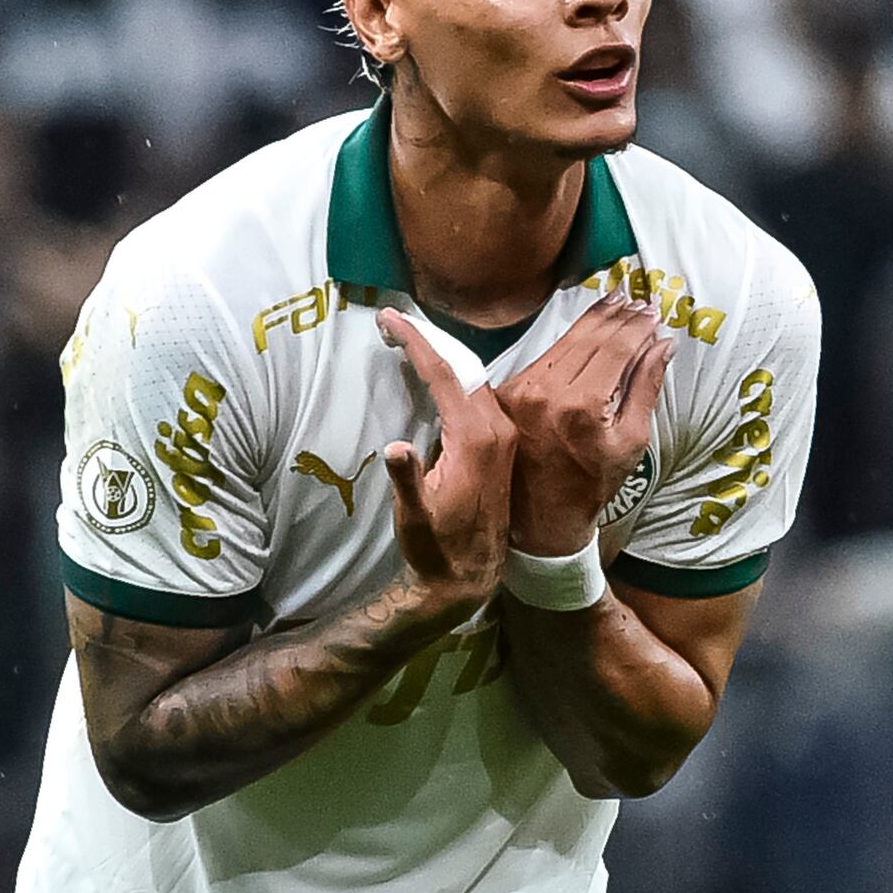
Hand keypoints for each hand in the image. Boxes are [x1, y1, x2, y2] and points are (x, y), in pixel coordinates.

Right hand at [375, 307, 513, 613]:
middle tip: (395, 319)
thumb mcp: (415, 517)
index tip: (390, 316)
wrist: (470, 576)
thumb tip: (394, 448)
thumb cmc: (437, 548)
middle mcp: (496, 430)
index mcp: (475, 439)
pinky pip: (478, 397)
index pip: (443, 374)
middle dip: (428, 339)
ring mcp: (502, 437)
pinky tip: (437, 372)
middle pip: (462, 367)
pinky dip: (455, 378)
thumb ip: (406, 480)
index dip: (415, 341)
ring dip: (443, 357)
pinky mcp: (500, 445)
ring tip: (410, 336)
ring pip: (473, 379)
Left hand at [496, 295, 670, 554]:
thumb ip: (646, 388)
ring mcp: (522, 390)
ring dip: (593, 321)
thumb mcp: (631, 442)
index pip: (616, 349)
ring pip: (565, 341)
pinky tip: (586, 328)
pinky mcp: (507, 392)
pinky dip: (569, 340)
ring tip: (616, 303)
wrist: (542, 519)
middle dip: (617, 316)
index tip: (654, 311)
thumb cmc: (593, 485)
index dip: (637, 327)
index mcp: (582, 407)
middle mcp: (547, 392)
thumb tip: (663, 344)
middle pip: (589, 338)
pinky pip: (545, 356)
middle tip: (638, 299)